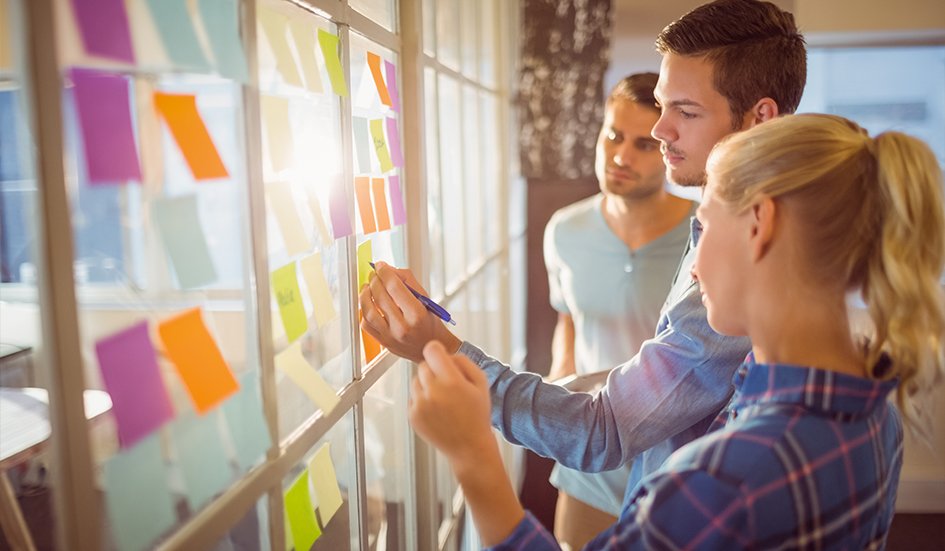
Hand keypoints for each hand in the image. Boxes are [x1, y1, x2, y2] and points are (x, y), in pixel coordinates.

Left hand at [359, 262, 461, 361]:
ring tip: (367, 287)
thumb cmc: (429, 323)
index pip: (395, 287)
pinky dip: (364, 312)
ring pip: (369, 312)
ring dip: (364, 295)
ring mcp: (391, 337)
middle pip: (380, 297)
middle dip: (375, 281)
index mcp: (417, 314)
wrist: (429, 346)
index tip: (381, 266)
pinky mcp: (383, 342)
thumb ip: (408, 281)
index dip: (385, 272)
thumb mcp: (426, 299)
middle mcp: (403, 327)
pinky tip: (368, 304)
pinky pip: (366, 325)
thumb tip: (389, 270)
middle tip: (374, 275)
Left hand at [408, 341, 493, 466]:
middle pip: (423, 365)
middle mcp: (433, 392)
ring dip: (426, 385)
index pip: (431, 350)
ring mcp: (420, 405)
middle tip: (447, 383)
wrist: (469, 447)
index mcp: (451, 381)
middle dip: (434, 370)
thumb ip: (464, 362)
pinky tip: (437, 410)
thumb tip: (446, 354)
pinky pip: (413, 397)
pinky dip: (422, 400)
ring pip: (416, 381)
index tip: (440, 355)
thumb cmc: (477, 415)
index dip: (436, 350)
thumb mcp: (481, 383)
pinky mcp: (413, 416)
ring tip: (443, 399)